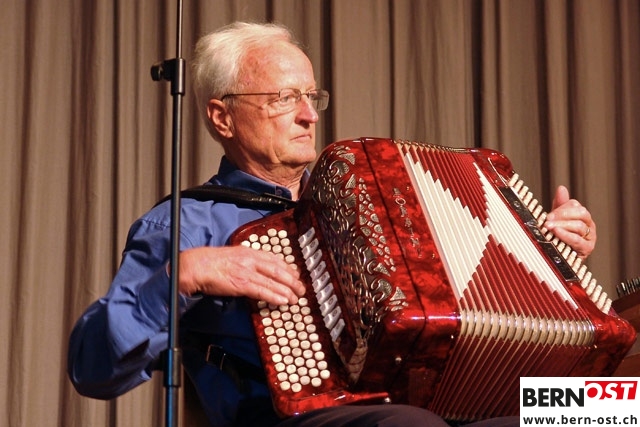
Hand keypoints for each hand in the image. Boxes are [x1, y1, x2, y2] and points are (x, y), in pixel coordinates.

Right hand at [176, 245, 305, 304]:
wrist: (195, 266)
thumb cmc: (210, 263)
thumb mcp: (232, 256)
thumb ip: (246, 262)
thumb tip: (256, 271)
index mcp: (248, 252)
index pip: (274, 259)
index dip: (288, 267)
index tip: (296, 274)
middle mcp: (250, 259)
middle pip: (278, 269)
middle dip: (292, 280)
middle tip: (301, 289)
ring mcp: (246, 271)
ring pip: (273, 280)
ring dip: (287, 290)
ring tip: (296, 298)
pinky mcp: (241, 283)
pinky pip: (262, 290)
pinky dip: (274, 296)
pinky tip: (283, 301)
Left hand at [543, 185, 595, 259]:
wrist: (562, 257)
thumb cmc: (560, 236)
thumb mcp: (558, 219)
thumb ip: (559, 204)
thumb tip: (561, 188)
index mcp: (582, 215)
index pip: (575, 205)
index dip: (561, 208)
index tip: (548, 215)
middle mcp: (588, 224)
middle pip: (581, 213)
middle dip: (563, 215)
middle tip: (548, 220)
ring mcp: (590, 236)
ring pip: (579, 226)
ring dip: (562, 225)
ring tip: (549, 227)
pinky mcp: (587, 248)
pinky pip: (578, 240)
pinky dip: (566, 236)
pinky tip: (557, 233)